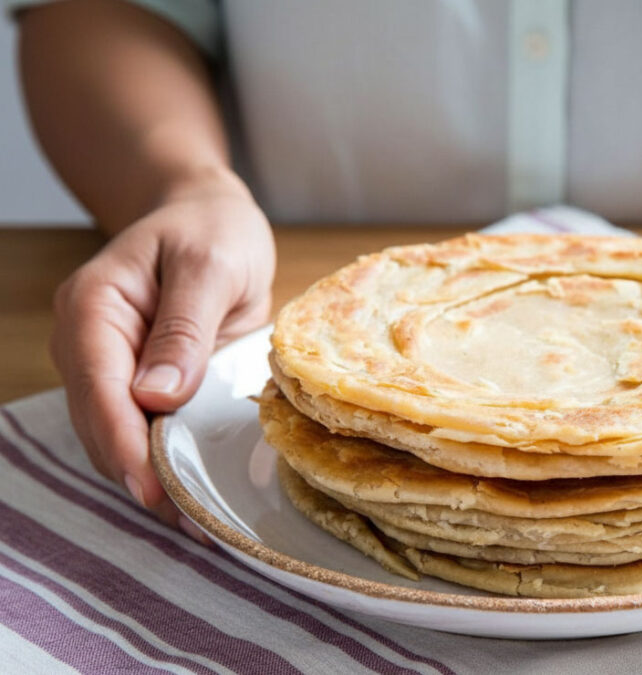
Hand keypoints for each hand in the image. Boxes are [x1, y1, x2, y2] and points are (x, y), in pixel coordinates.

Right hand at [51, 179, 274, 539]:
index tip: (152, 486)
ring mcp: (107, 367)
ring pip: (115, 437)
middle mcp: (88, 343)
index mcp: (94, 306)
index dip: (122, 440)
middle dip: (139, 473)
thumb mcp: (210, 265)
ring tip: (199, 523)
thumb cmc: (210, 230)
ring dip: (152, 479)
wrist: (208, 218)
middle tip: (191, 523)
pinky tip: (195, 495)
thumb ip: (184, 327)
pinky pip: (142, 430)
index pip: (98, 384)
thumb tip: (156, 396)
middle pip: (99, 422)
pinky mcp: (136, 383)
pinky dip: (165, 462)